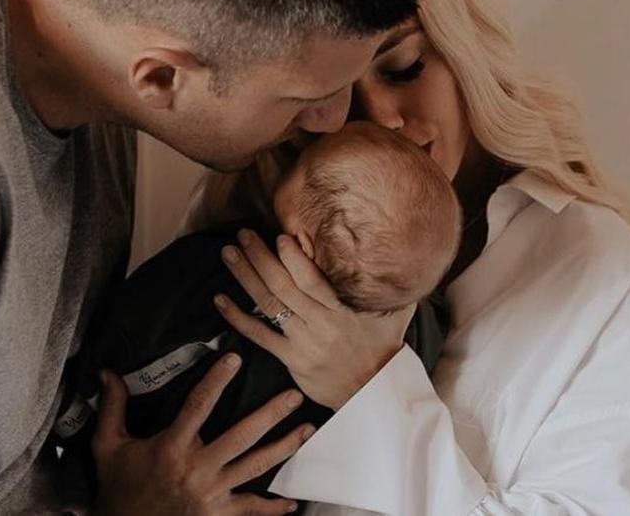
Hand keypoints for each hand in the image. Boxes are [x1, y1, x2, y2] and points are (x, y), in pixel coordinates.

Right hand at [90, 353, 312, 515]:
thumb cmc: (117, 487)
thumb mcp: (107, 445)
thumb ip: (112, 407)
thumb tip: (107, 372)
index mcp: (170, 447)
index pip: (198, 405)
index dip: (216, 380)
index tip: (234, 358)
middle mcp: (195, 469)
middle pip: (241, 436)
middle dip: (271, 414)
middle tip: (294, 394)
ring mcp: (210, 494)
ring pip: (255, 467)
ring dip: (284, 448)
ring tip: (307, 429)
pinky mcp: (216, 515)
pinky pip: (250, 510)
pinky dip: (272, 507)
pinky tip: (292, 501)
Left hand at [214, 229, 414, 409]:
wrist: (373, 393)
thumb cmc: (383, 347)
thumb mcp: (396, 313)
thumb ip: (394, 284)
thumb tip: (409, 253)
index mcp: (343, 309)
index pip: (314, 280)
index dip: (294, 258)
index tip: (278, 236)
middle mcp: (320, 323)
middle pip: (283, 286)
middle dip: (260, 257)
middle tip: (242, 235)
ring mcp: (303, 342)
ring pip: (268, 305)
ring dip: (245, 277)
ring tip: (228, 254)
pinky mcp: (290, 359)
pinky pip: (259, 335)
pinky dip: (237, 317)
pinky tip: (221, 300)